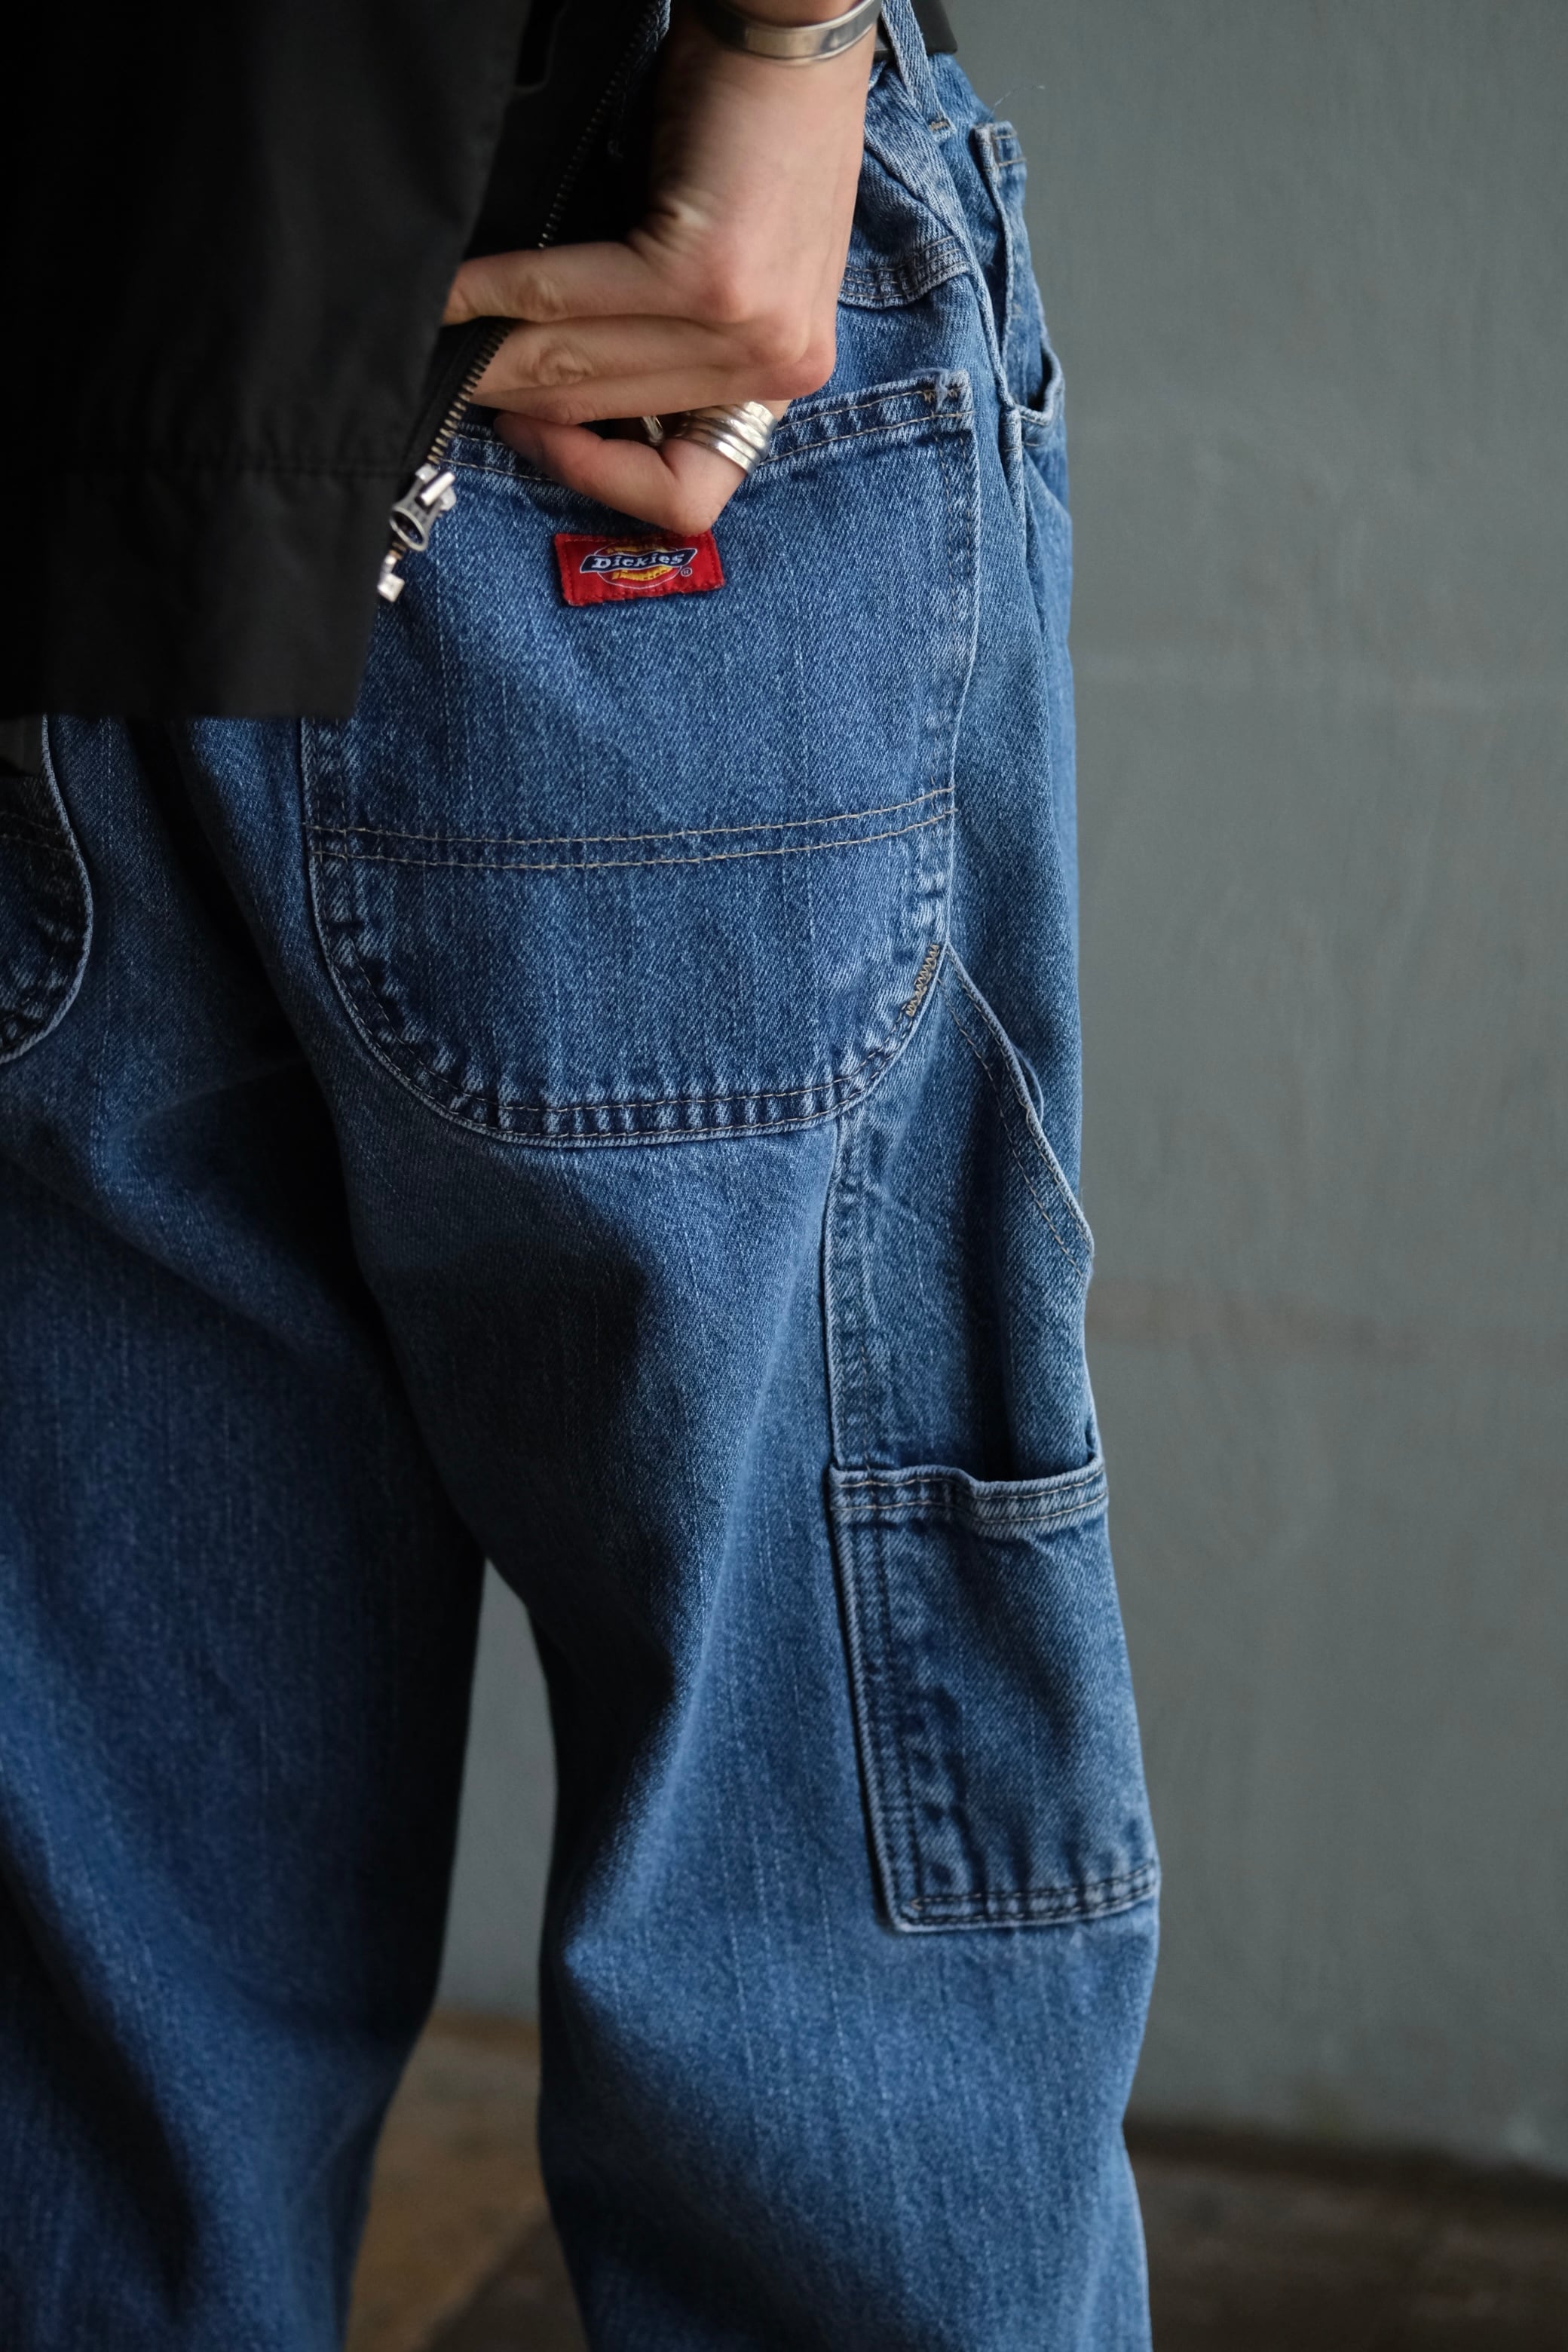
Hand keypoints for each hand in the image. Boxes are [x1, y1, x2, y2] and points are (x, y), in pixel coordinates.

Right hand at [443, 0, 872, 532]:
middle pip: (609, 418)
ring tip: (443, 342)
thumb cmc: (744, 136)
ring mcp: (746, 328)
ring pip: (580, 371)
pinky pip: (566, 304)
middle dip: (514, 403)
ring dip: (493, 358)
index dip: (596, 477)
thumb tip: (544, 389)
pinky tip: (454, 292)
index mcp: (782, 376)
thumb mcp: (715, 266)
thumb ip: (655, 341)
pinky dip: (494, 297)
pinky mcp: (705, 277)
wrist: (791, 33)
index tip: (536, 435)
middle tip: (455, 380)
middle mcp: (777, 367)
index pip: (688, 492)